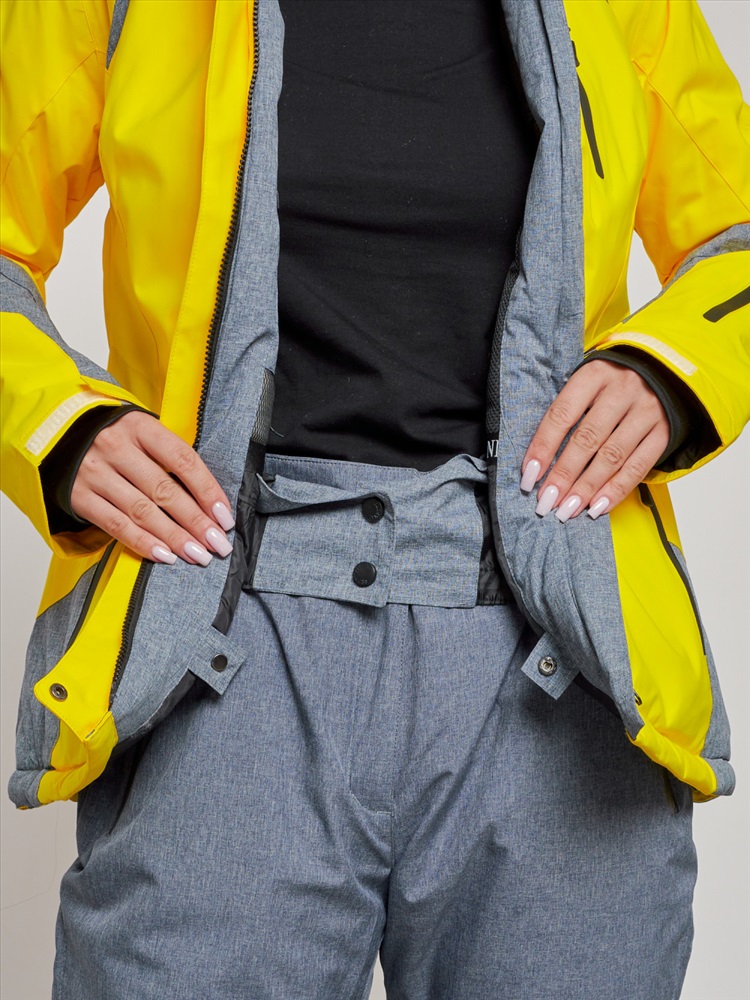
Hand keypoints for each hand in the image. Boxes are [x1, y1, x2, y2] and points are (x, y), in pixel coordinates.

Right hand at [69, 410, 235, 564]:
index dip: (207, 490)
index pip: (183, 460)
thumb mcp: (143, 433)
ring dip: (174, 537)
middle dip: (196, 521)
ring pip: (142, 511)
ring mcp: (95, 473)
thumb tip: (210, 500)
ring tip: (198, 554)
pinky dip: (142, 542)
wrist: (58, 433)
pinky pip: (116, 525)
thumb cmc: (116, 436)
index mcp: (140, 427)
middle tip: (218, 544)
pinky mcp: (80, 496)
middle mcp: (116, 447)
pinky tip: (165, 555)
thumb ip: (171, 457)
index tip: (224, 516)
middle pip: (165, 490)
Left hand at [518, 359, 670, 520]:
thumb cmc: (614, 382)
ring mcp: (646, 411)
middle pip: (587, 440)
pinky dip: (616, 490)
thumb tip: (538, 459)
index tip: (529, 475)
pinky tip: (597, 507)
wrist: (664, 372)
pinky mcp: (663, 432)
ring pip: (611, 457)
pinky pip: (639, 466)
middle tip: (546, 500)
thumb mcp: (588, 383)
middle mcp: (622, 390)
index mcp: (595, 374)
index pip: (562, 415)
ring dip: (586, 488)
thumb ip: (567, 411)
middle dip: (563, 475)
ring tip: (567, 509)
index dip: (543, 447)